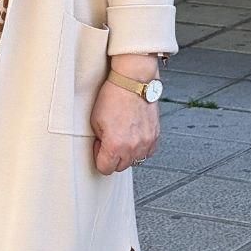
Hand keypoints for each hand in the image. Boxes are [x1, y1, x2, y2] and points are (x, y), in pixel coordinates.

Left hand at [91, 59, 159, 175]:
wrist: (132, 81)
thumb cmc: (113, 96)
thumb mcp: (95, 120)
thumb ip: (99, 140)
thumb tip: (102, 148)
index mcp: (115, 145)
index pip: (105, 169)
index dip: (99, 157)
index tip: (99, 146)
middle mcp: (132, 147)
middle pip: (120, 167)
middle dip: (113, 156)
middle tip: (110, 139)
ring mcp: (146, 142)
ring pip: (135, 160)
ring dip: (127, 152)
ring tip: (123, 135)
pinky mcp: (155, 135)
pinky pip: (147, 152)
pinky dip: (140, 147)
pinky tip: (134, 135)